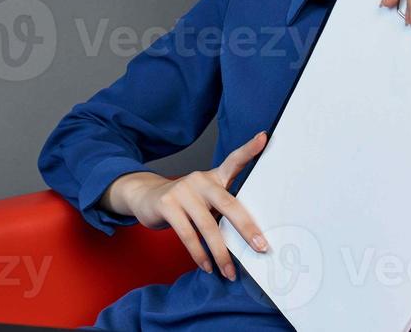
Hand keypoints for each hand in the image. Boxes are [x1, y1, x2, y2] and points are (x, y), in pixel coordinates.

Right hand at [110, 130, 271, 280]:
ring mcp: (183, 191)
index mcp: (213, 177)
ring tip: (230, 272)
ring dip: (221, 253)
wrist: (146, 197)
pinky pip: (187, 234)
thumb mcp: (204, 198)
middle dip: (246, 228)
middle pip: (228, 203)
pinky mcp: (167, 204)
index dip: (249, 149)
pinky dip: (199, 254)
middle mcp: (200, 180)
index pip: (234, 161)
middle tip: (261, 247)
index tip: (265, 137)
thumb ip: (222, 209)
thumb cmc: (185, 203)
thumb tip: (248, 240)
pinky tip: (207, 266)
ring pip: (207, 225)